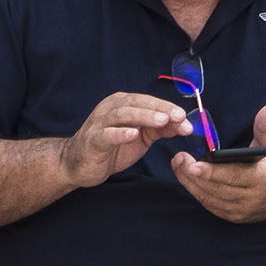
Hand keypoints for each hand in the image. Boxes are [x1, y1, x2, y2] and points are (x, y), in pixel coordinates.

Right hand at [58, 93, 192, 187]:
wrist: (80, 163)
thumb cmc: (112, 146)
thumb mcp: (142, 136)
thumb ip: (161, 129)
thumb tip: (184, 124)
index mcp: (123, 104)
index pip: (148, 101)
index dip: (168, 107)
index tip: (185, 116)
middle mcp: (110, 109)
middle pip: (137, 104)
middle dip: (160, 109)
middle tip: (179, 116)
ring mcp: (100, 123)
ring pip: (122, 115)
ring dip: (144, 116)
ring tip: (162, 121)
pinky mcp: (93, 140)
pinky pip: (106, 135)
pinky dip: (120, 133)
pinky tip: (133, 134)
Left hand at [171, 103, 265, 222]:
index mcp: (263, 179)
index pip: (232, 176)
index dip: (209, 171)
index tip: (192, 163)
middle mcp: (252, 199)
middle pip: (215, 188)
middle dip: (192, 175)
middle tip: (179, 159)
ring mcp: (243, 211)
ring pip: (209, 198)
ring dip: (191, 183)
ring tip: (180, 166)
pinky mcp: (236, 217)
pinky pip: (211, 205)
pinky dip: (198, 192)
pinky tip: (190, 179)